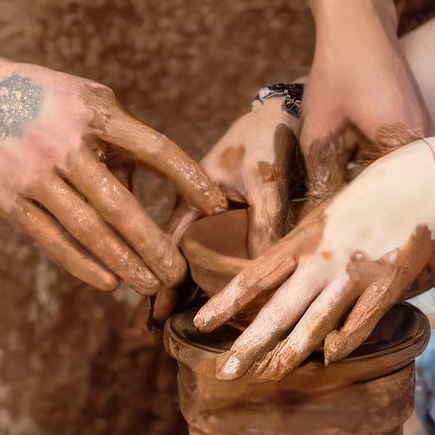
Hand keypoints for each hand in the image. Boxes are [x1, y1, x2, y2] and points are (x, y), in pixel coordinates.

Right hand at [0, 57, 225, 296]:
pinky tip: (107, 281)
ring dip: (123, 263)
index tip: (214, 206)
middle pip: (121, 205)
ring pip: (88, 230)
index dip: (188, 180)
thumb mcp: (83, 96)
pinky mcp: (9, 199)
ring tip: (149, 285)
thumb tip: (156, 175)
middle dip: (154, 244)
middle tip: (179, 273)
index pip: (153, 150)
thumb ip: (119, 131)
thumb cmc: (36, 94)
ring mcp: (35, 174)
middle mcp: (65, 144)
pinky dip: (82, 263)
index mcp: (94, 113)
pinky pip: (52, 239)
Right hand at [140, 85, 300, 327]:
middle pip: (166, 251)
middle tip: (150, 326)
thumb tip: (258, 271)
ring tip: (160, 317)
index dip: (161, 277)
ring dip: (171, 277)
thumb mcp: (266, 181)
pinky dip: (194, 265)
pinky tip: (192, 288)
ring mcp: (203, 206)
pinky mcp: (220, 208)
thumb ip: (263, 222)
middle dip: (156, 285)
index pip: (168, 243)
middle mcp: (191, 202)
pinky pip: (201, 243)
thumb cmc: (270, 140)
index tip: (154, 311)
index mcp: (191, 192)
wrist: (284, 108)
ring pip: (181, 249)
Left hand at [193, 140, 434, 380]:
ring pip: (314, 320)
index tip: (200, 323)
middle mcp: (321, 259)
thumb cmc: (375, 193)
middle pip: (278, 308)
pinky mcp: (385, 283)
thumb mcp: (328, 215)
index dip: (227, 301)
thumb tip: (281, 266)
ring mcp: (352, 273)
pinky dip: (345, 339)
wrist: (423, 179)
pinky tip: (329, 359)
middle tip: (224, 372)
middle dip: (250, 343)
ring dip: (289, 352)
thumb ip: (306, 246)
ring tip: (268, 376)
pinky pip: (361, 319)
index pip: (256, 275)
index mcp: (304, 238)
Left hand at [301, 19, 429, 198]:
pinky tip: (352, 153)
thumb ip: (318, 163)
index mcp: (402, 135)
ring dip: (371, 171)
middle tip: (337, 203)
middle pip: (396, 178)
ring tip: (342, 180)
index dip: (363, 204)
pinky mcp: (415, 114)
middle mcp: (423, 132)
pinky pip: (399, 146)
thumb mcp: (320, 118)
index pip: (389, 189)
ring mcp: (423, 122)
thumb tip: (314, 199)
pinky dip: (376, 153)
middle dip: (366, 190)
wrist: (359, 19)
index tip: (340, 216)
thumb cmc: (339, 65)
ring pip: (397, 162)